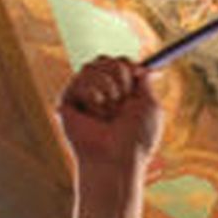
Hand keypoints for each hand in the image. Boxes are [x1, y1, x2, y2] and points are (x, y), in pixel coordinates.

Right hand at [59, 57, 161, 217]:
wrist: (117, 158)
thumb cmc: (137, 139)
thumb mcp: (151, 106)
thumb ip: (146, 83)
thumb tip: (144, 67)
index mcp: (119, 94)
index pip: (118, 62)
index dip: (128, 64)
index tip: (139, 73)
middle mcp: (99, 93)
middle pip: (104, 59)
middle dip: (120, 74)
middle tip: (124, 99)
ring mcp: (81, 97)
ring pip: (91, 67)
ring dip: (109, 88)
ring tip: (110, 113)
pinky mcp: (66, 103)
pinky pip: (79, 81)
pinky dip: (93, 97)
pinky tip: (95, 116)